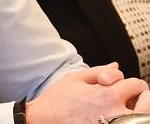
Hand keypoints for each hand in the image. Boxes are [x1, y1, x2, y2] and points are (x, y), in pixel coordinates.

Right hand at [26, 63, 148, 123]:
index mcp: (108, 95)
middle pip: (146, 104)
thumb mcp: (75, 78)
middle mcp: (116, 114)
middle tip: (132, 98)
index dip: (129, 82)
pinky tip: (114, 117)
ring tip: (126, 109)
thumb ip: (98, 71)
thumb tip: (116, 67)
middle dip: (142, 98)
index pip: (136, 84)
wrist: (45, 121)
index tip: (121, 86)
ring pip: (142, 118)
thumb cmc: (57, 101)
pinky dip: (126, 120)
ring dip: (138, 112)